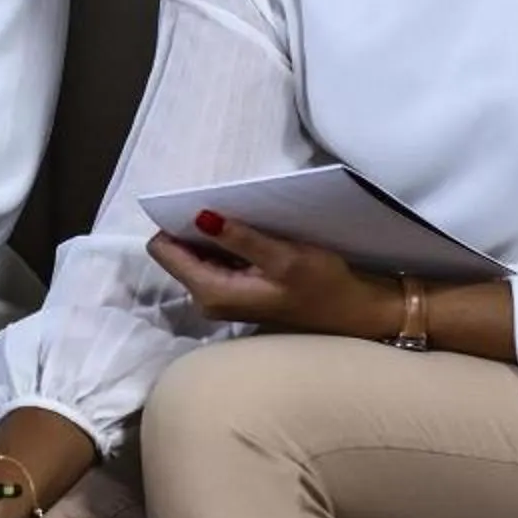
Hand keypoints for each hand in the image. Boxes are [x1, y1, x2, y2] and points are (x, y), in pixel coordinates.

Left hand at [146, 211, 396, 339]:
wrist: (353, 312)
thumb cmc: (323, 286)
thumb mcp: (284, 258)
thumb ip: (240, 238)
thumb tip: (201, 217)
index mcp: (210, 292)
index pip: (164, 251)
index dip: (176, 223)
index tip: (202, 205)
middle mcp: (206, 299)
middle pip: (177, 252)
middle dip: (196, 227)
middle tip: (230, 211)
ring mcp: (220, 297)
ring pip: (196, 255)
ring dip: (213, 235)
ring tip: (244, 221)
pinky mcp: (235, 292)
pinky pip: (215, 261)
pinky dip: (226, 245)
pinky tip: (251, 237)